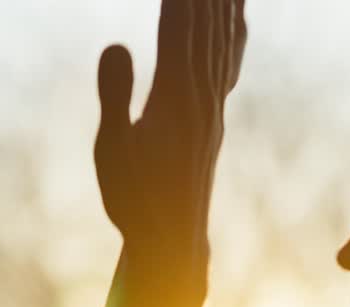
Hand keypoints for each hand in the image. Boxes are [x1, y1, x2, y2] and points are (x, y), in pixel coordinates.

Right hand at [95, 0, 247, 291]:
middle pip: (209, 19)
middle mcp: (202, 94)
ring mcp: (212, 105)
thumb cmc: (135, 199)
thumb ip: (115, 95)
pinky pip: (230, 61)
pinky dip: (234, 29)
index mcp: (174, 96)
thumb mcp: (113, 148)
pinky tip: (236, 16)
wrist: (173, 240)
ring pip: (225, 35)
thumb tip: (116, 42)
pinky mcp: (213, 117)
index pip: (180, 23)